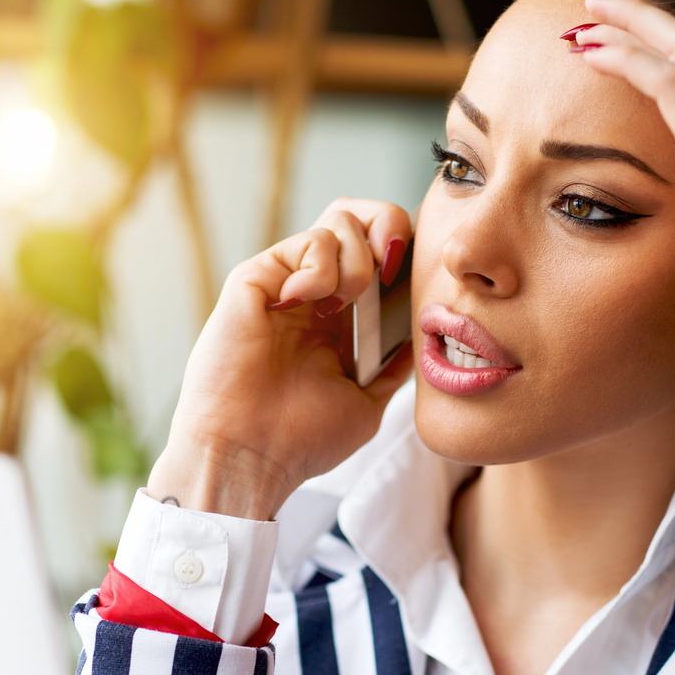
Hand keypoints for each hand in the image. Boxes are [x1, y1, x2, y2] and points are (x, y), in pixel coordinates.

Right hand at [147, 199, 414, 519]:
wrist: (251, 457)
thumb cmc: (300, 440)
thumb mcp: (366, 402)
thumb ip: (393, 367)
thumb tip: (423, 336)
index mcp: (341, 318)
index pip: (380, 254)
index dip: (405, 248)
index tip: (418, 274)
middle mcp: (315, 293)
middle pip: (358, 217)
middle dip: (389, 224)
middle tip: (393, 261)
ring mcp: (286, 283)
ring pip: (338, 219)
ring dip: (358, 257)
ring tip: (346, 302)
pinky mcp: (257, 278)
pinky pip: (305, 242)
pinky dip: (321, 266)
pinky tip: (309, 301)